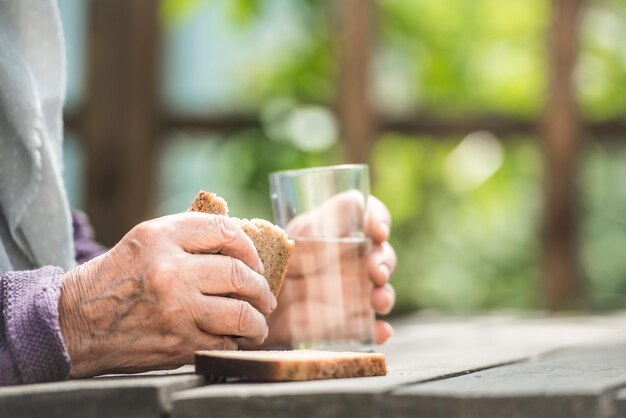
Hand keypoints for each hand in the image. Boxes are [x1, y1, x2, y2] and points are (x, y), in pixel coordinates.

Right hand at [59, 212, 275, 377]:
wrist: (75, 323)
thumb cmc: (114, 279)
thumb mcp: (144, 242)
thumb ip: (187, 238)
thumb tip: (238, 243)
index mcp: (162, 238)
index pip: (225, 231)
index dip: (250, 247)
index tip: (255, 262)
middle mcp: (171, 271)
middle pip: (240, 275)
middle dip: (261, 289)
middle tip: (265, 297)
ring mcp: (176, 309)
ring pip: (242, 314)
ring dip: (258, 322)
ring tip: (258, 323)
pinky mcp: (178, 343)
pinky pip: (225, 343)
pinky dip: (236, 343)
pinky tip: (235, 339)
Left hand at [265, 193, 396, 346]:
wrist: (253, 302)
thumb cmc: (276, 260)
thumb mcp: (296, 235)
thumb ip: (325, 217)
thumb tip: (358, 201)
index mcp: (341, 232)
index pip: (372, 217)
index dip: (380, 220)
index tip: (376, 231)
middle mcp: (353, 260)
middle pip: (383, 255)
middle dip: (385, 262)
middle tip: (375, 272)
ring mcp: (354, 292)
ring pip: (382, 290)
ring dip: (386, 294)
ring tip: (377, 302)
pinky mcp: (348, 322)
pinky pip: (370, 327)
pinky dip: (380, 329)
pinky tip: (381, 330)